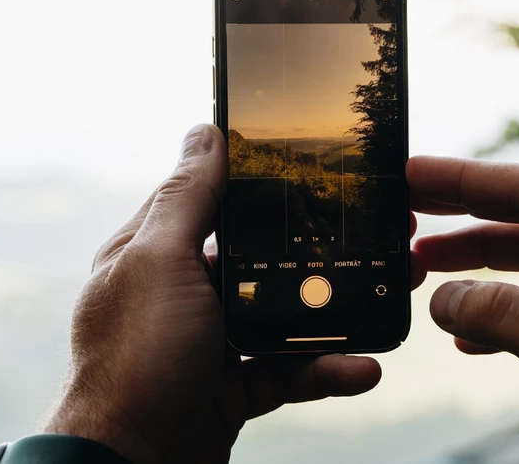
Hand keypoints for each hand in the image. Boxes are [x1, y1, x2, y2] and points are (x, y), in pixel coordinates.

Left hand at [44, 125, 380, 463]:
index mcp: (158, 253)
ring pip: (284, 314)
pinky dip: (326, 370)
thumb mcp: (160, 262)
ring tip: (384, 296)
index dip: (260, 180)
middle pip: (261, 257)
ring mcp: (210, 341)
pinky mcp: (233, 387)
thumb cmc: (135, 359)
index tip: (317, 165)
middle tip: (371, 234)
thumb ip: (187, 200)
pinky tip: (362, 367)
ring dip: (334, 314)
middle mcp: (183, 292)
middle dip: (316, 249)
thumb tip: (204, 132)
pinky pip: (290, 370)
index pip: (213, 200)